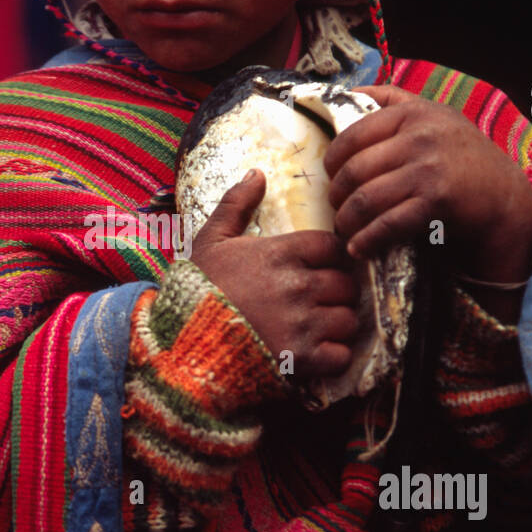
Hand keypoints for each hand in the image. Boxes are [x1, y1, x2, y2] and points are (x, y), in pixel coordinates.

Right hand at [189, 170, 358, 378]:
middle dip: (335, 292)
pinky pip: (342, 355)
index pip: (333, 247)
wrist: (183, 346)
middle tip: (318, 301)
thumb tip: (257, 172)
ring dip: (337, 325)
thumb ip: (235, 205)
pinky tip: (317, 354)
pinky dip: (334, 356)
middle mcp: (298, 286)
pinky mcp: (304, 359)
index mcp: (281, 253)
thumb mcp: (210, 242)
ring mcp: (303, 324)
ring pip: (348, 320)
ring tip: (317, 328)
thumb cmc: (196, 291)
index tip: (317, 268)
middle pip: (346, 284)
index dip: (329, 257)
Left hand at [323, 84, 531, 282]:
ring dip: (347, 220)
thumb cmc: (459, 154)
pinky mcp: (436, 202)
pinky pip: (388, 224)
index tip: (331, 174)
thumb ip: (394, 101)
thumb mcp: (433, 115)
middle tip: (336, 206)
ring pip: (366, 198)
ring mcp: (429, 169)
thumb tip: (349, 91)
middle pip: (354, 169)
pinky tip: (357, 248)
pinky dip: (366, 240)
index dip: (333, 158)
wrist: (502, 194)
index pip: (353, 134)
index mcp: (412, 113)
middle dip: (336, 194)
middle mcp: (420, 137)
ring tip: (344, 228)